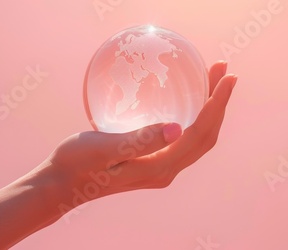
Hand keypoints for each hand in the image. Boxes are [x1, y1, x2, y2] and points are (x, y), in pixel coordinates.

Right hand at [43, 61, 236, 204]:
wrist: (60, 185)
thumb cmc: (76, 163)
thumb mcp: (104, 149)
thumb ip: (139, 141)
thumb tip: (176, 129)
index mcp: (159, 167)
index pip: (200, 133)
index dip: (218, 104)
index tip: (228, 77)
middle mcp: (165, 170)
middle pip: (205, 135)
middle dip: (219, 103)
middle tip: (222, 70)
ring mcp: (159, 168)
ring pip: (196, 138)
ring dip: (209, 110)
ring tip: (211, 81)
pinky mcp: (150, 163)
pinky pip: (183, 139)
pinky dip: (194, 117)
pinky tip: (187, 102)